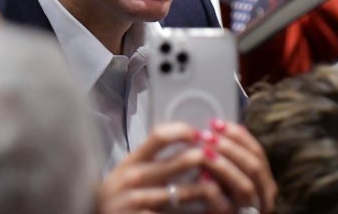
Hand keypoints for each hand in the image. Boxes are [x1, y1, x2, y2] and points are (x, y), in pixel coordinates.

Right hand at [96, 123, 231, 212]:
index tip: (199, 134)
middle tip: (221, 161)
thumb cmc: (116, 198)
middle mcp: (133, 179)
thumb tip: (184, 140)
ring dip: (208, 191)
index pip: (160, 135)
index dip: (183, 131)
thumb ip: (149, 159)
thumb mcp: (126, 173)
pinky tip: (207, 212)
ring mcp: (137, 202)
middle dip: (206, 159)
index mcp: (131, 161)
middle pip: (180, 161)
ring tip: (221, 190)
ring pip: (184, 193)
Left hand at [202, 119, 277, 213]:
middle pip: (255, 165)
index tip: (217, 123)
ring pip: (245, 184)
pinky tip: (202, 177)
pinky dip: (216, 189)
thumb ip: (227, 158)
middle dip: (231, 147)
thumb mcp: (225, 176)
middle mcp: (264, 197)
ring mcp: (253, 211)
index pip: (258, 152)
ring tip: (204, 151)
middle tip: (208, 136)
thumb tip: (218, 127)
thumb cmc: (216, 201)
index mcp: (264, 182)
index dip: (238, 135)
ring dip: (224, 165)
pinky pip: (228, 206)